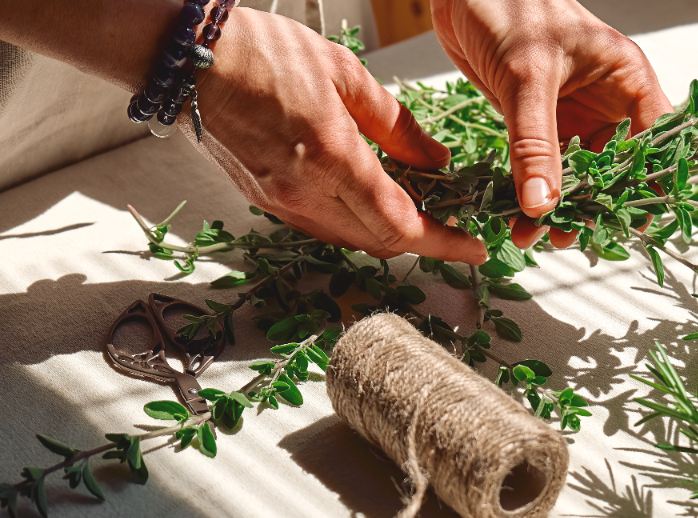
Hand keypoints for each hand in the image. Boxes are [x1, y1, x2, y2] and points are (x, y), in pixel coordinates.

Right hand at [192, 9, 486, 262]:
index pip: (401, 226)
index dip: (444, 243)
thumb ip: (396, 125)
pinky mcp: (264, 202)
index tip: (473, 248)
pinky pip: (323, 226)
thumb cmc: (265, 54)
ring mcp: (281, 203)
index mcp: (332, 160)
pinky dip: (355, 221)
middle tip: (454, 227)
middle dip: (424, 241)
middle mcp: (305, 194)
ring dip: (388, 232)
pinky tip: (369, 198)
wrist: (190, 60)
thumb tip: (435, 159)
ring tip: (417, 209)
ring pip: (352, 239)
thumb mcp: (347, 76)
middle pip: (380, 242)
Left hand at [430, 0, 672, 248]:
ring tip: (531, 236)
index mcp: (625, 80)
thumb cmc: (510, 5)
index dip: (648, 184)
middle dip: (591, 206)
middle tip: (565, 238)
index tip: (630, 222)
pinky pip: (542, 166)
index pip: (654, 141)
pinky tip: (515, 217)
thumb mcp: (528, 78)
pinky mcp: (538, 119)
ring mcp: (571, 112)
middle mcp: (605, 100)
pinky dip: (530, 191)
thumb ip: (535, 145)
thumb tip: (542, 205)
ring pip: (575, 173)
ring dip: (556, 206)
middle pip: (613, 167)